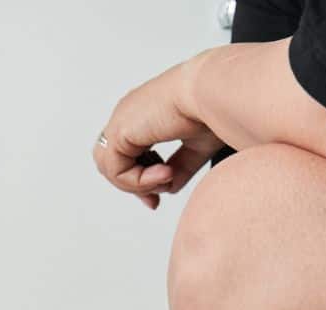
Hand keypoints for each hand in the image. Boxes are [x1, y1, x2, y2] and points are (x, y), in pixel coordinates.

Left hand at [93, 50, 226, 208]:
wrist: (215, 92)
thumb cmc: (214, 108)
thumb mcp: (196, 145)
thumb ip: (180, 166)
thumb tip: (169, 187)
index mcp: (144, 113)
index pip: (126, 152)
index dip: (137, 179)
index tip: (155, 199)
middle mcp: (129, 114)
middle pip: (111, 162)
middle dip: (131, 186)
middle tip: (154, 200)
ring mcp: (122, 121)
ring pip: (110, 169)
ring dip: (137, 185)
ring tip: (166, 178)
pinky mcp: (119, 130)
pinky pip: (117, 171)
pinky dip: (139, 182)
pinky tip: (165, 174)